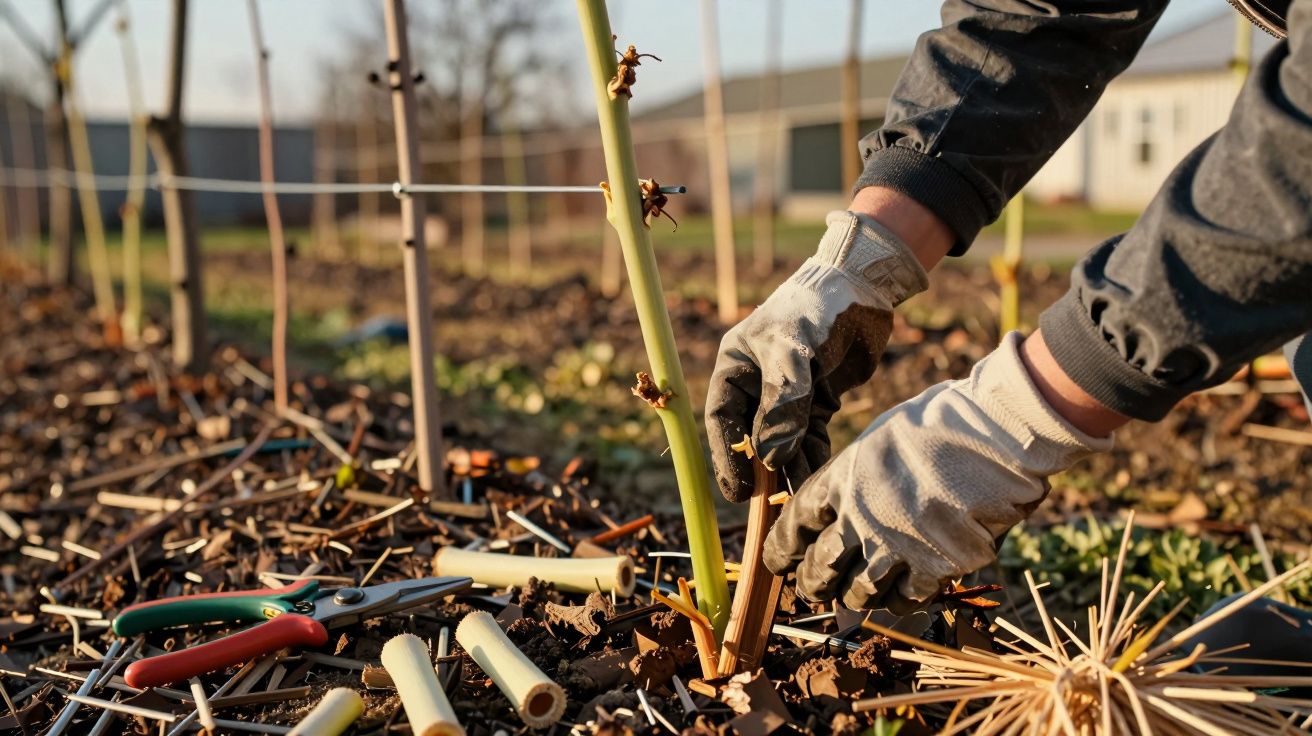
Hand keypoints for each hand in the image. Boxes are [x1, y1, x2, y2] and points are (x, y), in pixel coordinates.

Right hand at [704, 211, 928, 501]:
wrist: (863, 288)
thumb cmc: (817, 308)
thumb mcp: (794, 350)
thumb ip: (782, 402)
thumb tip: (771, 457)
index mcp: (736, 367)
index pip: (721, 419)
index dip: (726, 456)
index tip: (737, 491)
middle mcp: (757, 385)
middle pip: (751, 438)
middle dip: (759, 472)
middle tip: (765, 508)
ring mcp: (788, 395)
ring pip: (783, 443)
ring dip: (789, 471)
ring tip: (796, 504)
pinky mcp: (817, 401)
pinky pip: (810, 438)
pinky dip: (813, 458)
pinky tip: (819, 482)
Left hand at [762, 333, 1113, 610]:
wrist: (997, 435)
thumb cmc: (942, 425)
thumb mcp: (880, 439)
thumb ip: (855, 477)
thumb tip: (840, 505)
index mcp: (842, 479)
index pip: (794, 525)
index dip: (782, 550)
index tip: (778, 562)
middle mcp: (861, 517)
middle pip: (820, 569)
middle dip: (812, 584)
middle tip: (814, 589)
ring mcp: (897, 546)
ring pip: (859, 593)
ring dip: (853, 598)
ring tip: (854, 597)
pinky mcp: (935, 567)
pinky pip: (905, 600)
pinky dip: (899, 603)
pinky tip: (901, 596)